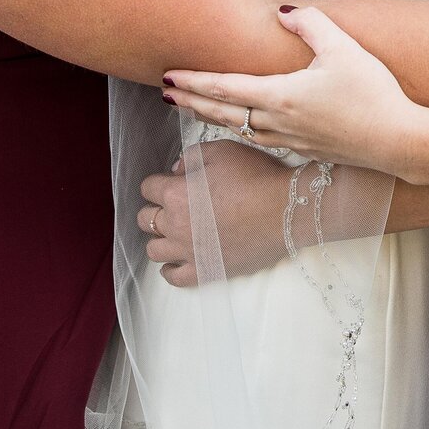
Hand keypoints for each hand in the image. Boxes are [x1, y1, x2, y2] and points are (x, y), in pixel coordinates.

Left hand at [138, 138, 313, 285]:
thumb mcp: (222, 151)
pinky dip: (169, 269)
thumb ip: (192, 157)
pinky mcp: (205, 271)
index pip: (148, 188)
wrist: (283, 210)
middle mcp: (175, 225)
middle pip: (145, 219)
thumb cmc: (254, 176)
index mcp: (176, 193)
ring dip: (159, 238)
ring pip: (154, 250)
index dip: (158, 181)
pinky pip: (174, 277)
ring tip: (174, 231)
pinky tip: (175, 260)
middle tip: (171, 204)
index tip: (170, 181)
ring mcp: (188, 251)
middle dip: (154, 208)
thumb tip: (177, 170)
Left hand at [163, 8, 417, 176]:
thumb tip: (282, 11)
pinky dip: (238, 129)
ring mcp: (290, 141)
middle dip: (191, 102)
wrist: (398, 142)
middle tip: (164, 94)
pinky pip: (258, 138)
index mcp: (281, 97)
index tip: (168, 76)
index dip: (194, 81)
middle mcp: (277, 123)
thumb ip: (310, 25)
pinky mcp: (305, 150)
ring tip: (192, 109)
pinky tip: (241, 126)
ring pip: (238, 128)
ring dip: (210, 117)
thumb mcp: (343, 49)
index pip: (225, 88)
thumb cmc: (373, 94)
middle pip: (222, 112)